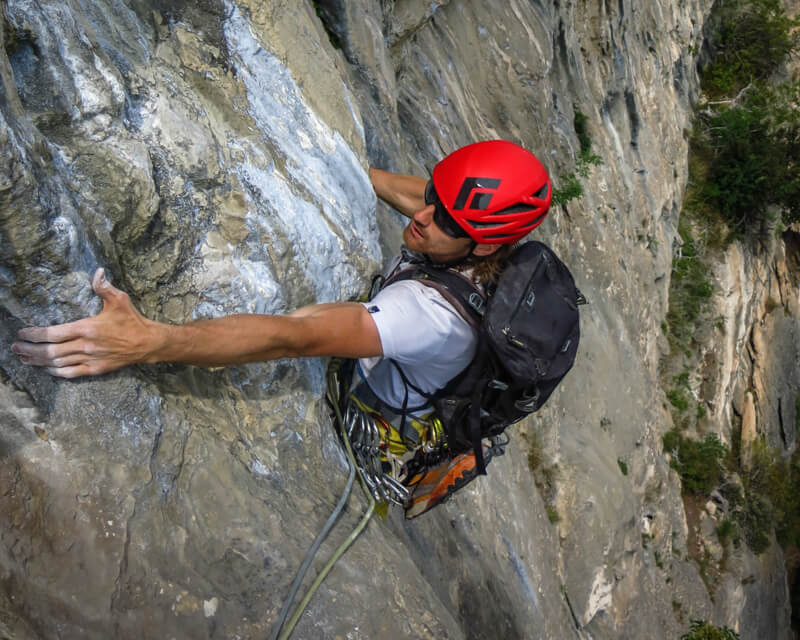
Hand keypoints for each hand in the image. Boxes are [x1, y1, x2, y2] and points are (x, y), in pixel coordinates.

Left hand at [12, 268, 161, 377]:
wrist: (147, 343)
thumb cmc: (132, 320)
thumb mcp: (120, 299)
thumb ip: (104, 287)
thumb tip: (97, 271)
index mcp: (88, 328)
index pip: (54, 333)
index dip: (35, 334)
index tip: (23, 333)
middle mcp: (86, 345)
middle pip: (51, 351)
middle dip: (30, 350)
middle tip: (16, 348)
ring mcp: (90, 359)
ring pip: (58, 363)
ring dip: (38, 361)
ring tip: (24, 358)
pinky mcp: (95, 369)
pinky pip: (70, 372)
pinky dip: (55, 371)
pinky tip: (46, 369)